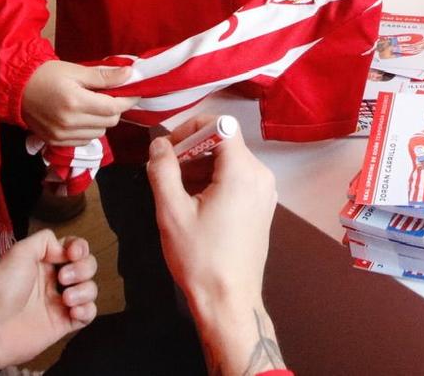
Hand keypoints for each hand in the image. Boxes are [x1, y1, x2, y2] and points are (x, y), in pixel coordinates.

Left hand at [0, 230, 98, 374]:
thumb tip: (64, 249)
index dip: (79, 248)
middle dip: (83, 268)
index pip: (73, 248)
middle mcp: (52, 281)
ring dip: (84, 290)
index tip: (73, 253)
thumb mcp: (19, 251)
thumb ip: (45, 240)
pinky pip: (88, 314)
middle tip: (63, 277)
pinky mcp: (63, 324)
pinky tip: (72, 310)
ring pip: (90, 289)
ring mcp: (59, 303)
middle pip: (87, 266)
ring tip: (65, 298)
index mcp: (42, 262)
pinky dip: (86, 309)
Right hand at [21, 60, 137, 145]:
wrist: (16, 88)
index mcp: (75, 102)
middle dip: (115, 109)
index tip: (134, 92)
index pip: (113, 108)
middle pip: (109, 122)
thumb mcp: (76, 70)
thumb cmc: (47, 74)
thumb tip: (130, 75)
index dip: (127, 100)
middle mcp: (69, 123)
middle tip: (111, 96)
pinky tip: (82, 117)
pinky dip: (89, 130)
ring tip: (94, 105)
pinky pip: (84, 140)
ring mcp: (61, 136)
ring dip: (102, 121)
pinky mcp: (55, 142)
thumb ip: (104, 76)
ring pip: (99, 133)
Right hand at [150, 117, 285, 375]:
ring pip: (229, 161)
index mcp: (243, 171)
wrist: (229, 301)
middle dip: (191, 151)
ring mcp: (265, 191)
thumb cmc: (200, 258)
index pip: (219, 124)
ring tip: (176, 192)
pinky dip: (215, 181)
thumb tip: (158, 145)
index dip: (190, 129)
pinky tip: (195, 204)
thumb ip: (163, 170)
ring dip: (200, 168)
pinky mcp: (262, 206)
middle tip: (165, 172)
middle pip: (224, 142)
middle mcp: (261, 175)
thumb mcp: (171, 212)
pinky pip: (237, 179)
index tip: (167, 149)